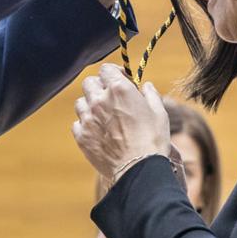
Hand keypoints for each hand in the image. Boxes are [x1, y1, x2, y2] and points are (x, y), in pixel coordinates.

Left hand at [72, 64, 171, 178]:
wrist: (138, 168)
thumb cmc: (152, 139)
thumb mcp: (159, 112)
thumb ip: (150, 94)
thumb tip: (145, 85)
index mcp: (118, 89)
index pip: (106, 69)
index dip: (113, 73)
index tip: (121, 80)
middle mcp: (99, 100)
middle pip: (89, 83)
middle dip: (99, 86)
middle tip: (110, 97)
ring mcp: (87, 118)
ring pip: (81, 102)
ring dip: (90, 105)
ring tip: (104, 116)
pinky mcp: (81, 136)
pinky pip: (77, 123)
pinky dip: (85, 125)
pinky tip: (98, 131)